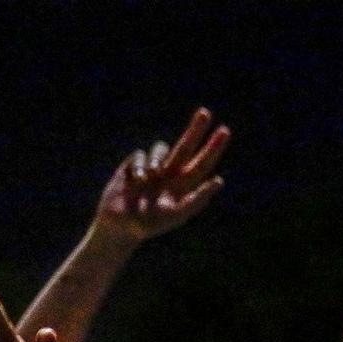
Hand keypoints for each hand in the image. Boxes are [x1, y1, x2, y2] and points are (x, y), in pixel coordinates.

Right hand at [93, 108, 230, 245]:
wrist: (119, 226)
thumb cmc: (149, 225)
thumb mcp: (176, 215)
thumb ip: (198, 199)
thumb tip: (219, 180)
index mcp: (183, 185)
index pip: (202, 163)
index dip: (213, 147)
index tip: (224, 130)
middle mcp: (169, 173)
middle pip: (186, 146)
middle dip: (195, 129)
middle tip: (205, 113)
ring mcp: (151, 168)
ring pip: (160, 148)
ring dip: (157, 158)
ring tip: (149, 176)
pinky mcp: (133, 165)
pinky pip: (140, 154)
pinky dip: (139, 166)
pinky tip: (135, 181)